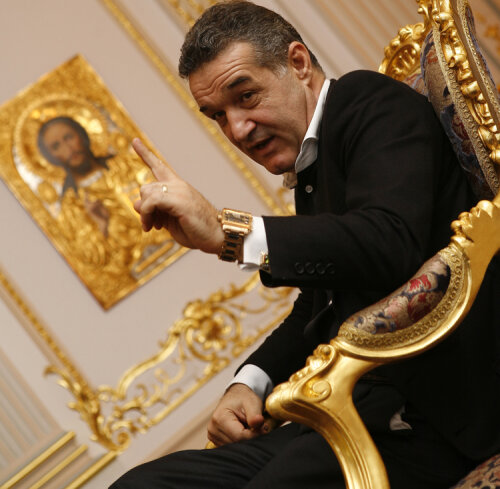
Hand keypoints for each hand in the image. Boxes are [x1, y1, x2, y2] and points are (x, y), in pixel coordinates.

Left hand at [132, 138, 223, 253]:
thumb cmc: (195, 230)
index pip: (159, 166)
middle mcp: (178, 185)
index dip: (145, 154)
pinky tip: (154, 226)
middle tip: (149, 225)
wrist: (216, 236)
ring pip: (148, 193)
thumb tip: (136, 203)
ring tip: (151, 227)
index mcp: (178, 187)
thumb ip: (154, 210)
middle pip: (147, 187)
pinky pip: (153, 201)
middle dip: (144, 207)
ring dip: (145, 213)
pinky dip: (148, 213)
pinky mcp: (180, 201)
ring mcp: (180, 191)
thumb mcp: (169, 219)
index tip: (135, 141)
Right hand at [207, 383, 269, 446]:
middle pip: (236, 444)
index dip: (254, 435)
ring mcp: (213, 436)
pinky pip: (232, 447)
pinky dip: (240, 441)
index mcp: (220, 418)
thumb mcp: (252, 402)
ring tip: (248, 427)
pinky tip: (243, 431)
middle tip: (258, 427)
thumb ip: (255, 415)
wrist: (235, 396)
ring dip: (245, 440)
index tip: (264, 428)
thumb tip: (259, 423)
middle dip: (250, 438)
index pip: (239, 436)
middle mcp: (213, 429)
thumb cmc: (243, 398)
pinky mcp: (216, 440)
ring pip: (235, 447)